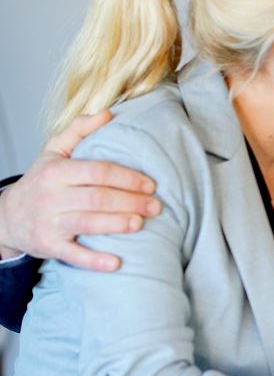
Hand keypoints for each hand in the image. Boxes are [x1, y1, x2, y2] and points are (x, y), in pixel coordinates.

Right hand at [0, 111, 159, 267]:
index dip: (127, 178)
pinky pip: (74, 255)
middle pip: (98, 198)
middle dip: (130, 201)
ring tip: (141, 223)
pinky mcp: (50, 246)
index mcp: (57, 171)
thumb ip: (79, 130)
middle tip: (156, 206)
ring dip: (117, 224)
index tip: (151, 184)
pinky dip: (95, 261)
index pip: (98, 171)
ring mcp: (50, 223)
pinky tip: (117, 263)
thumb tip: (108, 112)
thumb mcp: (53, 151)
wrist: (8, 217)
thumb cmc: (41, 181)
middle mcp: (52, 197)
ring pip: (88, 223)